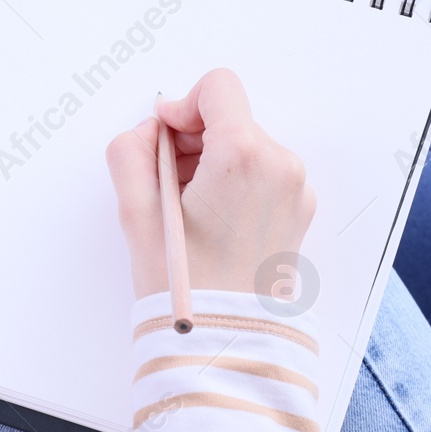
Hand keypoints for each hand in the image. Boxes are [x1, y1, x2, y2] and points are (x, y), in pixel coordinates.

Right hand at [105, 68, 315, 299]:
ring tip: (185, 209)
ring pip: (245, 146)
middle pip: (231, 118)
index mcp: (244, 155)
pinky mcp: (298, 211)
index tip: (164, 138)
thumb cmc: (186, 285)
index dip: (182, 105)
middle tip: (165, 184)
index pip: (218, 88)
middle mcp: (281, 165)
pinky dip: (233, 183)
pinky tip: (210, 221)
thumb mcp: (137, 213)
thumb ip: (132, 151)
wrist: (226, 343)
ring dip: (211, 162)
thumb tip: (151, 131)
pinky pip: (262, 174)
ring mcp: (296, 189)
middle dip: (193, 140)